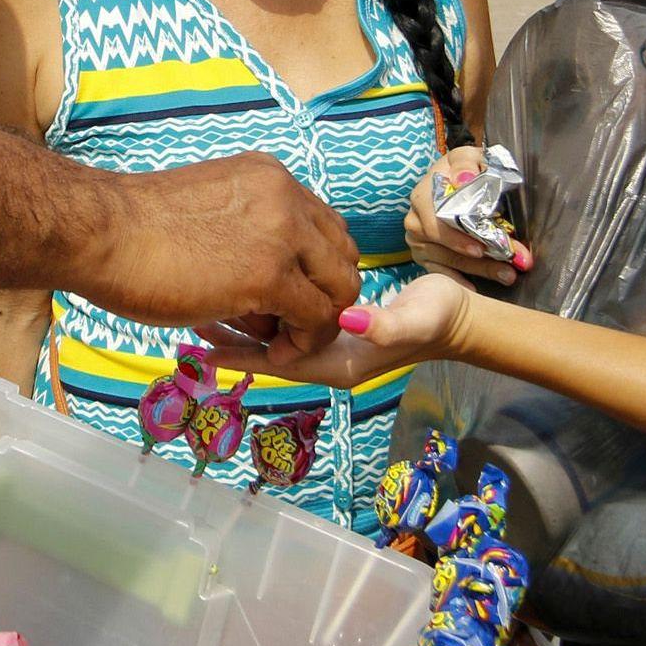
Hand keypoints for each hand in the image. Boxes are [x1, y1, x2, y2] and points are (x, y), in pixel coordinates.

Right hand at [87, 152, 360, 341]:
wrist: (98, 232)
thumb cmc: (132, 230)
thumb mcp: (208, 212)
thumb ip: (247, 231)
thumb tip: (266, 285)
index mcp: (269, 178)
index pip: (324, 228)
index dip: (313, 271)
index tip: (284, 299)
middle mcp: (286, 196)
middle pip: (343, 256)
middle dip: (324, 297)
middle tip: (286, 325)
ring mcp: (282, 234)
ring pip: (341, 288)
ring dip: (316, 324)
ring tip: (277, 343)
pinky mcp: (270, 275)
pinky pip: (318, 319)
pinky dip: (302, 344)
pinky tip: (271, 353)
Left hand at [203, 272, 476, 389]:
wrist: (456, 318)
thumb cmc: (436, 320)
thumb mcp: (413, 323)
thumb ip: (384, 325)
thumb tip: (350, 319)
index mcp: (337, 362)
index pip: (278, 361)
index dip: (240, 353)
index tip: (202, 344)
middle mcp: (324, 355)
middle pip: (265, 347)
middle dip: (230, 333)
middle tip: (188, 312)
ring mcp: (326, 339)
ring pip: (272, 331)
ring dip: (240, 318)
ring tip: (201, 300)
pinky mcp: (329, 321)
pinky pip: (286, 316)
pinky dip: (263, 303)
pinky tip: (241, 284)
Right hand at [407, 146, 532, 285]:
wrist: (451, 179)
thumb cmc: (462, 170)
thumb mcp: (465, 156)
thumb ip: (466, 162)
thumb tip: (465, 179)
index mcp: (422, 195)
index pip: (434, 222)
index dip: (457, 238)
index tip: (482, 248)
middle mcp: (414, 220)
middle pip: (442, 247)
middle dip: (477, 261)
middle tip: (506, 269)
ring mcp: (416, 241)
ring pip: (445, 262)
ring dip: (477, 272)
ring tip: (507, 276)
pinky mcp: (422, 255)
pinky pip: (439, 272)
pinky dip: (459, 281)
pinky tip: (478, 288)